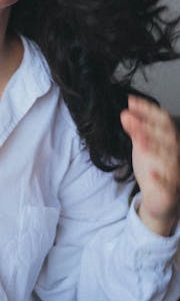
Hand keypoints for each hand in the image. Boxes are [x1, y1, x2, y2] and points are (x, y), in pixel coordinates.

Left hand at [121, 95, 179, 235]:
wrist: (161, 200)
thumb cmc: (154, 169)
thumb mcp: (142, 147)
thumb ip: (135, 131)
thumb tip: (125, 113)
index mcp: (169, 141)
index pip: (163, 121)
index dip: (148, 110)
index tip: (131, 100)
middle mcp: (175, 155)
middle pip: (167, 138)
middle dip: (148, 126)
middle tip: (129, 117)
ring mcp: (174, 174)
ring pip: (169, 159)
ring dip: (153, 147)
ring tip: (138, 139)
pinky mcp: (170, 193)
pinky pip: (169, 186)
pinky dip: (161, 179)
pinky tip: (152, 173)